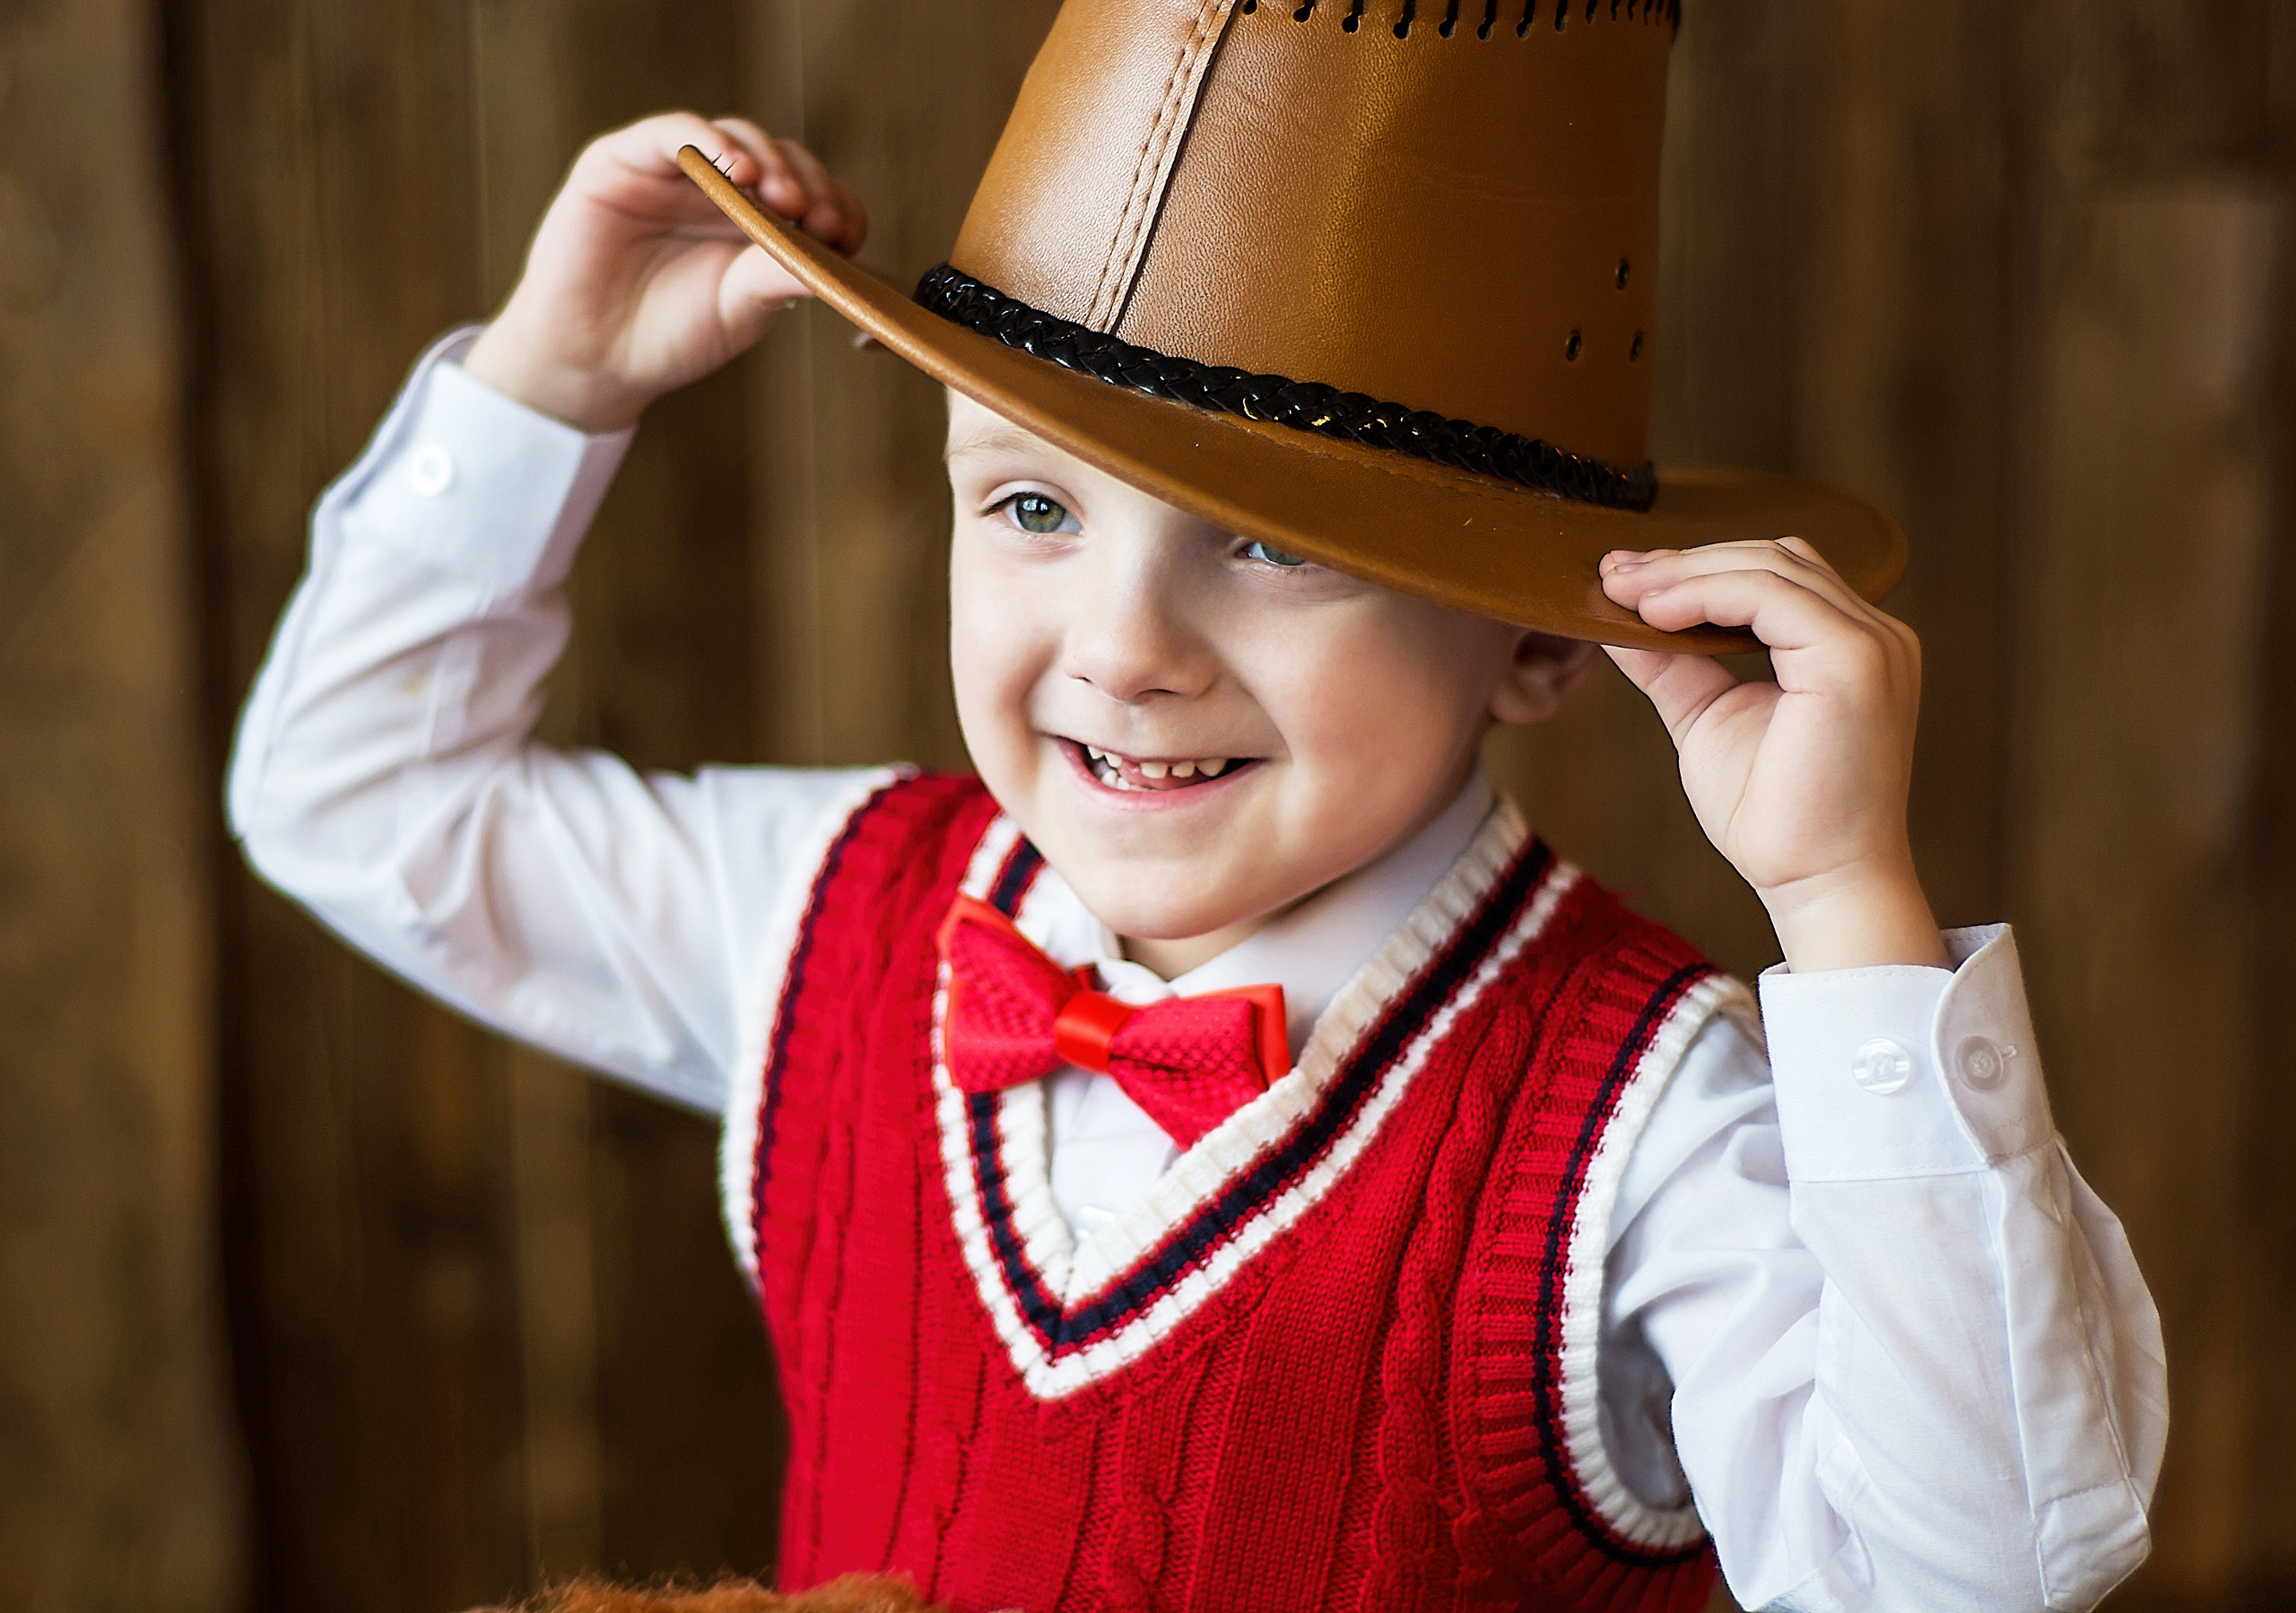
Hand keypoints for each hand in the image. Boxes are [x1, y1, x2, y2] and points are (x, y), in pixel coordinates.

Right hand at [462, 111, 865, 431]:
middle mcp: (723, 189)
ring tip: (780, 196)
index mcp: (759, 222)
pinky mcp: (625, 158)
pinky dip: (705, 140)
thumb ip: (779, 276)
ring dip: (764, 159)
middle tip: (816, 218)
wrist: (594, 360)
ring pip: (734, 137)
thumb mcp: (739, 309)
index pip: (813, 194)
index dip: (835, 206)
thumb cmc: (671, 336)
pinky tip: (733, 168)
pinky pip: (672, 132)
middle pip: (781, 159)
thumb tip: (839, 261)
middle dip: (807, 183)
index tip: (844, 238)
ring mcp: (675, 170)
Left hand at [1599, 537, 1948, 971]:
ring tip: (1625, 593)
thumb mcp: (1706, 718)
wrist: (1816, 883)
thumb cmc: (1772, 817)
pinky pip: (1770, 596)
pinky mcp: (1855, 660)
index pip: (1773, 575)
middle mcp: (1873, 635)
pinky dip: (1706, 592)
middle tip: (1613, 575)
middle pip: (1771, 558)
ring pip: (1769, 567)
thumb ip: (1671, 664)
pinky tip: (1655, 612)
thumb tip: (1617, 621)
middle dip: (1683, 562)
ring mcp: (1871, 644)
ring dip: (1686, 573)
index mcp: (1846, 646)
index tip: (1623, 577)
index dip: (1695, 566)